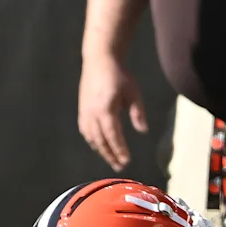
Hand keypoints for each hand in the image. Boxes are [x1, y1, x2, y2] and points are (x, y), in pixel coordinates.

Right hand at [78, 53, 148, 168]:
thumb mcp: (133, 92)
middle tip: (120, 166)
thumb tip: (143, 131)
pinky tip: (99, 146)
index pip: (113, 135)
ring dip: (101, 150)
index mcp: (106, 109)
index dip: (119, 149)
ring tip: (112, 159)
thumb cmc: (119, 75)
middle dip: (110, 155)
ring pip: (91, 137)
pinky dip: (93, 141)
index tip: (127, 160)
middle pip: (101, 140)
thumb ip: (138, 113)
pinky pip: (86, 130)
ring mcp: (85, 112)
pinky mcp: (82, 109)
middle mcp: (92, 113)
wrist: (99, 60)